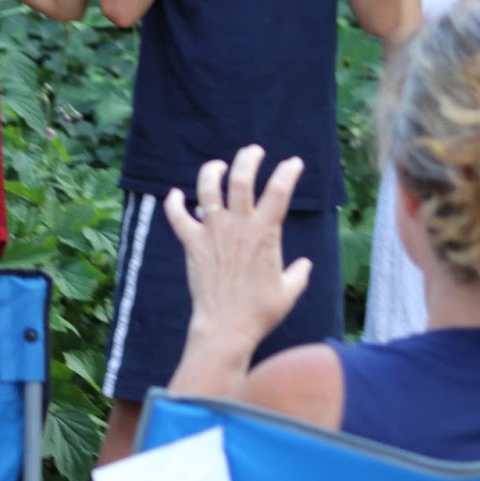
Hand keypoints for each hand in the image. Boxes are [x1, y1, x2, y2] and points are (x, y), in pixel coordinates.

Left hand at [165, 147, 311, 363]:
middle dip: (248, 158)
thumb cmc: (260, 313)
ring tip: (218, 166)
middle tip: (254, 152)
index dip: (288, 172)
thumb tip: (305, 265)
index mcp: (265, 233)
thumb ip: (298, 275)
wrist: (226, 328)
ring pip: (208, 188)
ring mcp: (213, 232)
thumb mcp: (288, 293)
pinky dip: (174, 203)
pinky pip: (177, 216)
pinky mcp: (192, 243)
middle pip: (241, 178)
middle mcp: (238, 226)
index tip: (293, 163)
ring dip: (212, 171)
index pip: (280, 192)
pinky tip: (176, 195)